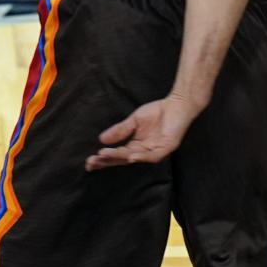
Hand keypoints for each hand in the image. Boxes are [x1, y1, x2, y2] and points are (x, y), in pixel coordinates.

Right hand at [84, 93, 199, 170]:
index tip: (88, 162)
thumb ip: (120, 130)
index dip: (104, 159)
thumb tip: (101, 139)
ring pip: (134, 158)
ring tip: (104, 156)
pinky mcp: (166, 148)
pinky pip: (152, 156)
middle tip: (91, 162)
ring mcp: (155, 151)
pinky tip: (131, 157)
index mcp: (136, 147)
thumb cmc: (158, 112)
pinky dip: (142, 157)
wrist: (178, 104)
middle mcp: (144, 152)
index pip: (117, 156)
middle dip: (107, 161)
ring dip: (119, 157)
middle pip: (123, 160)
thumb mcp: (134, 120)